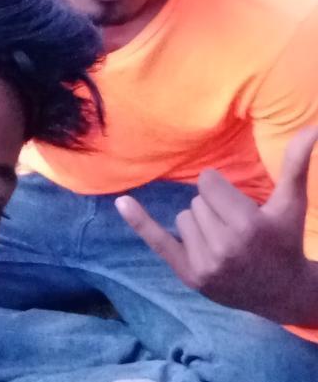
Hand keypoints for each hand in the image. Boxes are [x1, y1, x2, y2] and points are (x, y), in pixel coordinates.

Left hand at [115, 127, 317, 323]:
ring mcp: (205, 265)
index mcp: (247, 225)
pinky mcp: (190, 275)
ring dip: (200, 224)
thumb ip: (297, 163)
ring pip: (183, 217)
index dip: (223, 190)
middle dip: (214, 209)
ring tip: (226, 243)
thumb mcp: (291, 202)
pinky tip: (121, 202)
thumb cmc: (285, 239)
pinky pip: (158, 240)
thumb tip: (312, 126)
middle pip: (196, 201)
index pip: (208, 183)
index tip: (241, 207)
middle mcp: (224, 247)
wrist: (283, 293)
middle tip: (237, 230)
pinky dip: (139, 222)